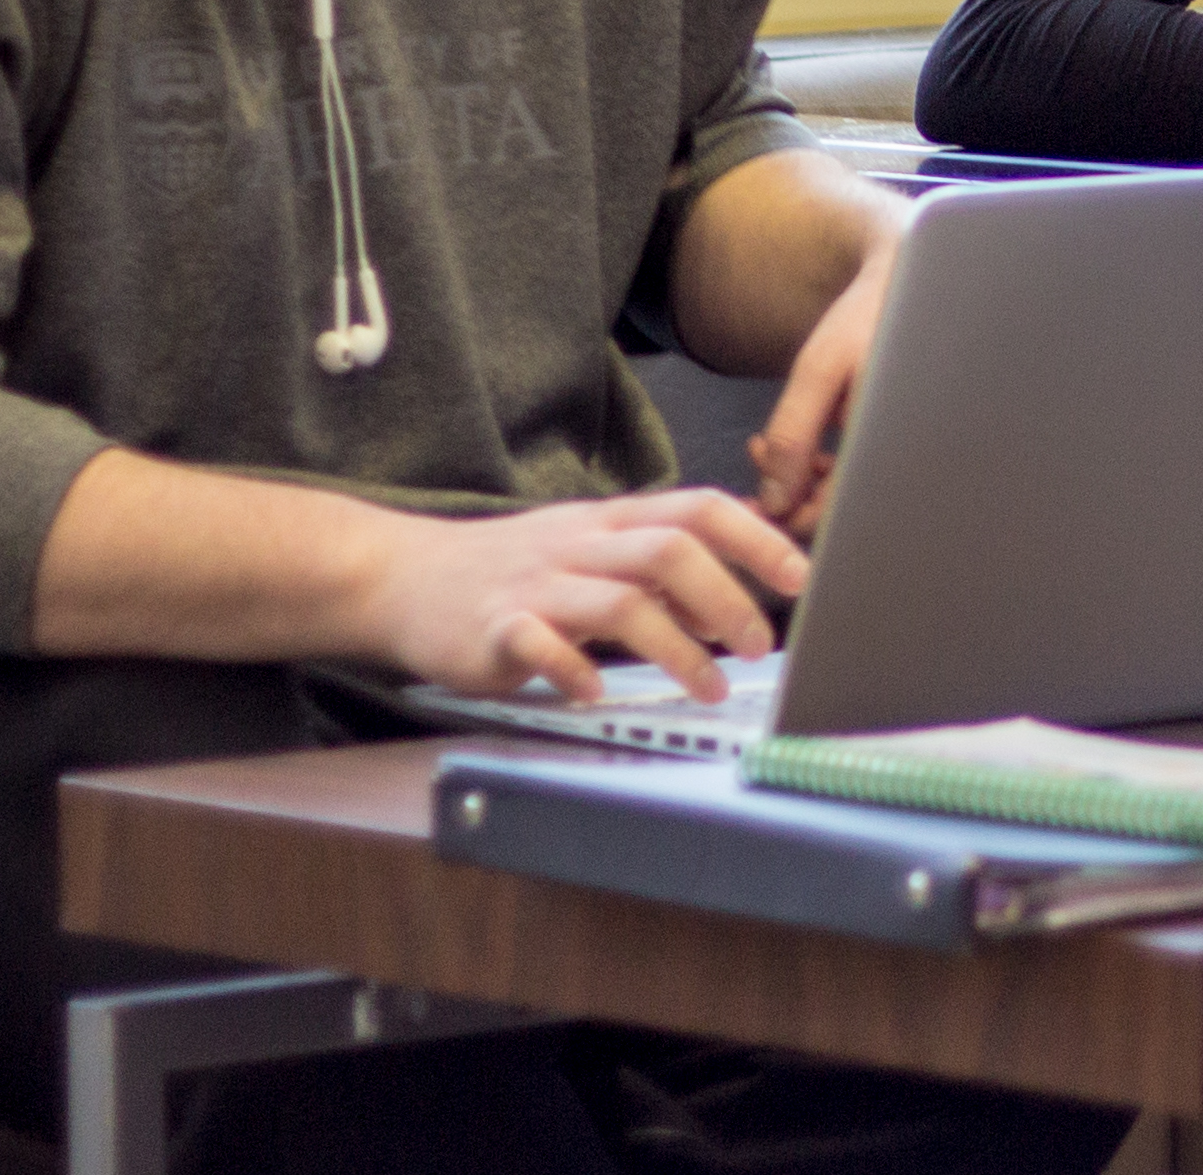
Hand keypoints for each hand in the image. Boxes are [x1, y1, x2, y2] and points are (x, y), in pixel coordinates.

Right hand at [358, 490, 811, 705]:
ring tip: (712, 687)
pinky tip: (598, 694)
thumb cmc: (512, 569)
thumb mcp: (591, 550)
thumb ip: (659, 565)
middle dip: (726, 597)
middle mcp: (579, 545)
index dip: (754, 539)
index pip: (698, 508)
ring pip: (619, 602)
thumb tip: (738, 588)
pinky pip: (538, 643)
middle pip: (668, 550)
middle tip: (763, 643)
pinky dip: (573, 669)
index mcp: (610, 522)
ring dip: (676, 648)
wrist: (403, 577)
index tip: (799, 576)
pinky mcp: (492, 628)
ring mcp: (535, 586)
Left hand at [746, 223, 901, 533]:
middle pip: (838, 509)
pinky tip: (802, 436)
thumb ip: (794, 437)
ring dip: (801, 475)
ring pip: (843, 492)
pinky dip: (822, 463)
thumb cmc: (869, 319)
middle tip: (757, 453)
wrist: (908, 279)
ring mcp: (901, 450)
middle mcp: (906, 458)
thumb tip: (775, 501)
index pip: (833, 516)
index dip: (785, 511)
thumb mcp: (819, 372)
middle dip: (789, 488)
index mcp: (895, 448)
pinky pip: (854, 470)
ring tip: (770, 442)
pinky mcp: (895, 441)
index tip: (751, 490)